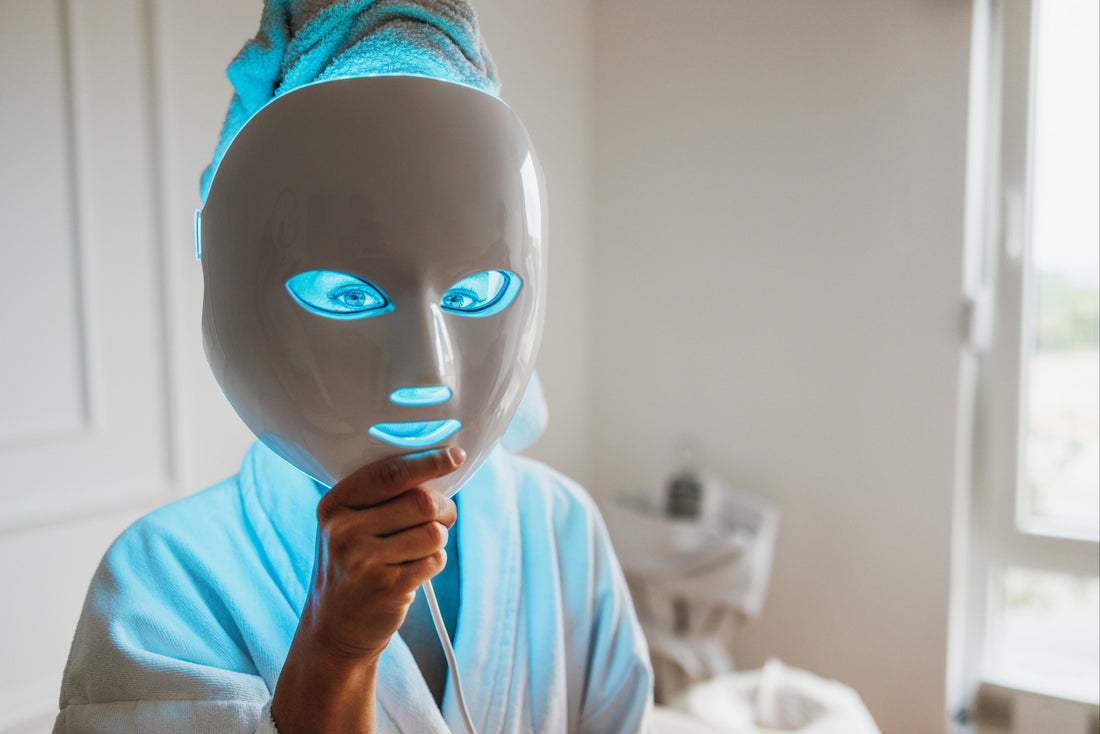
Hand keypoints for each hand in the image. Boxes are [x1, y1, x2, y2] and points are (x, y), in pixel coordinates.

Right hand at [271, 446, 463, 733]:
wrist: (334, 627)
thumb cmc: (353, 564)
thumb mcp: (349, 525)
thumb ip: (383, 497)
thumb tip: (441, 466)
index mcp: (334, 505)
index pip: (390, 474)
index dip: (429, 462)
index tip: (455, 456)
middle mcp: (343, 531)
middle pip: (422, 501)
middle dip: (444, 507)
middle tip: (443, 516)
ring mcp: (363, 561)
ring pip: (433, 532)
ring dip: (438, 539)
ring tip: (419, 549)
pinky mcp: (386, 587)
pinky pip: (434, 561)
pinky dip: (434, 562)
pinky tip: (413, 571)